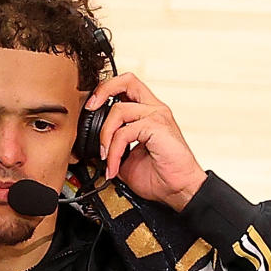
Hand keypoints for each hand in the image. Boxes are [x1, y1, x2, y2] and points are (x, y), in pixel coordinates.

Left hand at [85, 73, 206, 211]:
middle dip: (102, 91)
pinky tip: (113, 165)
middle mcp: (154, 109)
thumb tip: (94, 147)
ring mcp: (157, 116)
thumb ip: (113, 147)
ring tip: (105, 158)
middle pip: (127, 80)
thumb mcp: (127, 159)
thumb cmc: (161, 175)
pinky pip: (124, 132)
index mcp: (148, 113)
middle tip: (90, 110)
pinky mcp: (157, 127)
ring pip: (119, 110)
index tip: (92, 108)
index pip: (126, 86)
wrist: (179, 189)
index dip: (106, 91)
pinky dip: (114, 151)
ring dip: (105, 136)